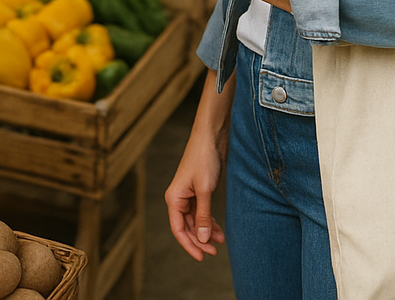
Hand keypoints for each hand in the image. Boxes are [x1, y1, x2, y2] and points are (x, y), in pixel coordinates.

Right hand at [165, 106, 228, 260]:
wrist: (211, 137)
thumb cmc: (204, 159)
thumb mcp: (205, 190)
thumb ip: (203, 215)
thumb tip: (201, 239)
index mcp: (174, 198)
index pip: (178, 229)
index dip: (189, 245)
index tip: (202, 257)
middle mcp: (179, 198)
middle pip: (187, 227)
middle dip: (200, 240)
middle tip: (214, 251)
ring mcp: (189, 195)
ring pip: (195, 221)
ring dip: (206, 232)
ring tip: (221, 240)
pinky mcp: (199, 191)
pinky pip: (202, 213)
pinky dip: (209, 222)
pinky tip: (218, 229)